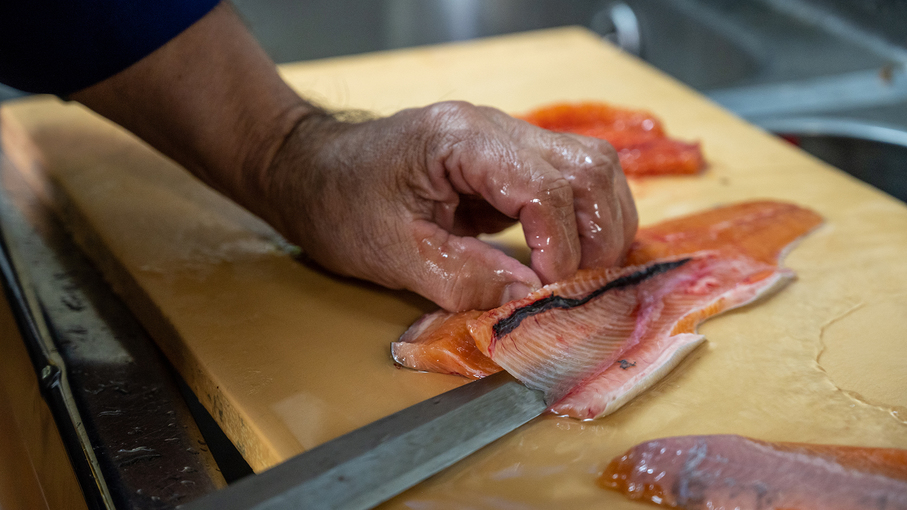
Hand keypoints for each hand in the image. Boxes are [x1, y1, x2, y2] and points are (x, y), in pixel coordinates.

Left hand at [252, 101, 637, 311]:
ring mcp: (503, 138)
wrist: (312, 172)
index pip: (545, 185)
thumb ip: (464, 279)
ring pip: (591, 164)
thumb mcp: (394, 254)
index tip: (549, 290)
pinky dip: (583, 218)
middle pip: (588, 164)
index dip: (560, 245)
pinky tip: (574, 254)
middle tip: (583, 284)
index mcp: (460, 140)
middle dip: (598, 231)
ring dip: (601, 222)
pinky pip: (568, 179)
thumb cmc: (339, 204)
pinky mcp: (506, 160)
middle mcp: (493, 126)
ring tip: (586, 272)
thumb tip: (529, 302)